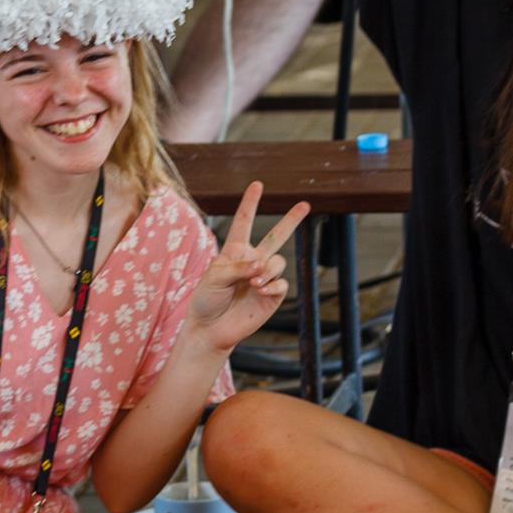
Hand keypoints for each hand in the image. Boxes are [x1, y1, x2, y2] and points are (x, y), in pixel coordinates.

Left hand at [187, 182, 307, 352]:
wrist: (211, 328)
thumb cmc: (207, 299)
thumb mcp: (214, 277)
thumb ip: (237, 266)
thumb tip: (261, 266)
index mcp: (234, 251)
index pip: (244, 222)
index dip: (250, 203)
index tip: (257, 184)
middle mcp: (252, 261)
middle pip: (276, 236)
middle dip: (291, 220)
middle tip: (305, 204)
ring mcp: (264, 278)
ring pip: (278, 261)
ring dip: (268, 270)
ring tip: (255, 283)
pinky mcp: (272, 295)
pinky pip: (282, 283)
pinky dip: (272, 285)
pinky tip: (260, 291)